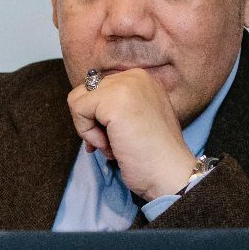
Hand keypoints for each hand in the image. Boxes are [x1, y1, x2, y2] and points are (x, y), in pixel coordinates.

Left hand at [66, 69, 199, 199]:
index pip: (99, 89)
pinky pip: (78, 109)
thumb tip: (82, 109)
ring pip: (78, 100)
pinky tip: (110, 145)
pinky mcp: (113, 100)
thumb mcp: (135, 119)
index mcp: (142, 79)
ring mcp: (125, 85)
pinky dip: (87, 134)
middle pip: (86, 93)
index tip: (113, 137)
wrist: (170, 173)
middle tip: (112, 143)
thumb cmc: (153, 155)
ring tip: (113, 144)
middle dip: (92, 123)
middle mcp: (135, 76)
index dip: (98, 117)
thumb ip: (114, 107)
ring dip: (89, 129)